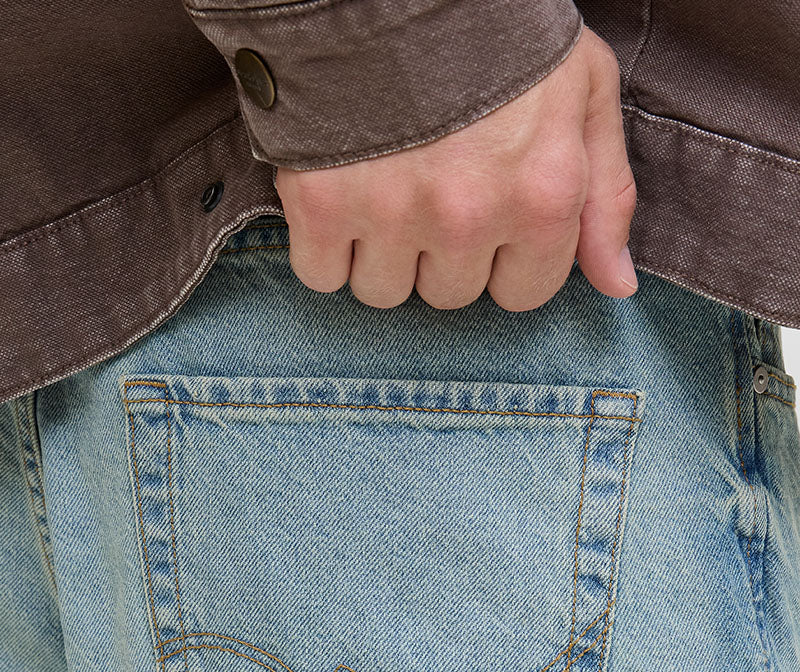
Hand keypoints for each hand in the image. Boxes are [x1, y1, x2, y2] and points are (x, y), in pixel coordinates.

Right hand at [274, 25, 637, 312]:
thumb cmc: (500, 29)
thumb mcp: (583, 92)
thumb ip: (607, 196)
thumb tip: (617, 286)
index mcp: (541, 197)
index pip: (523, 292)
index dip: (504, 256)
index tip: (486, 212)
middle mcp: (469, 219)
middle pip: (450, 294)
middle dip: (442, 252)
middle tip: (429, 184)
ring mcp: (392, 215)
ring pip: (384, 290)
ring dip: (382, 253)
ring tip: (384, 185)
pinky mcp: (322, 206)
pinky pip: (320, 275)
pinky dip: (324, 248)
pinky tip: (338, 198)